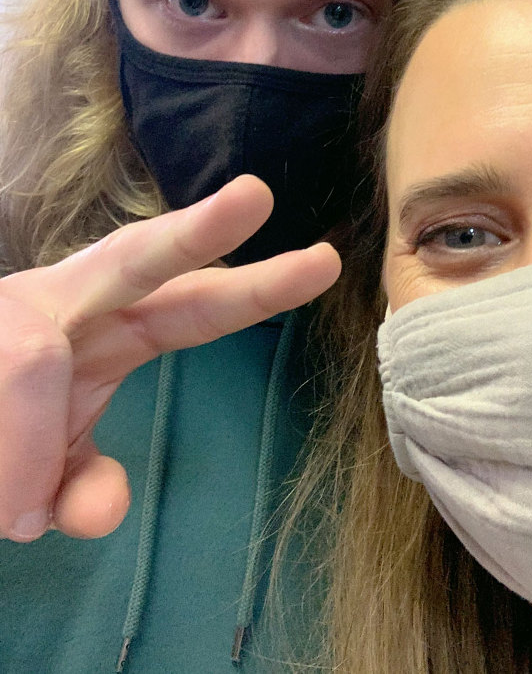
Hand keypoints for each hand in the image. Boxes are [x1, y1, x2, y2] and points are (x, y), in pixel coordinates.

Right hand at [0, 175, 340, 542]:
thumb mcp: (46, 475)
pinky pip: (1, 390)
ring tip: (11, 507)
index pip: (191, 303)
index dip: (255, 286)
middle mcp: (66, 301)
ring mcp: (15, 308)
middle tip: (257, 194)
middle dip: (197, 229)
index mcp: (109, 327)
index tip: (325, 261)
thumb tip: (100, 511)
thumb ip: (82, 488)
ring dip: (22, 450)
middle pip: (136, 257)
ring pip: (34, 360)